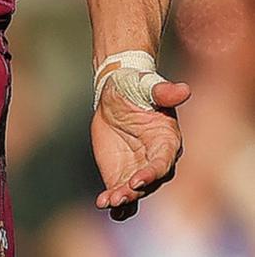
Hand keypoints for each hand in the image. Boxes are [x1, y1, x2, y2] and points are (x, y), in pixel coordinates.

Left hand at [92, 75, 190, 219]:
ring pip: (135, 191)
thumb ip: (163, 92)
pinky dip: (114, 201)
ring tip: (108, 202)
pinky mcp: (123, 174)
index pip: (162, 163)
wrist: (116, 93)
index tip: (136, 180)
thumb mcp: (146, 85)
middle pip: (149, 183)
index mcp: (167, 142)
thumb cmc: (135, 86)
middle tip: (118, 197)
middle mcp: (156, 161)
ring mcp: (139, 170)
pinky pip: (121, 192)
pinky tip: (102, 203)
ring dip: (123, 199)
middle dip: (134, 190)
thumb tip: (184, 90)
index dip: (151, 173)